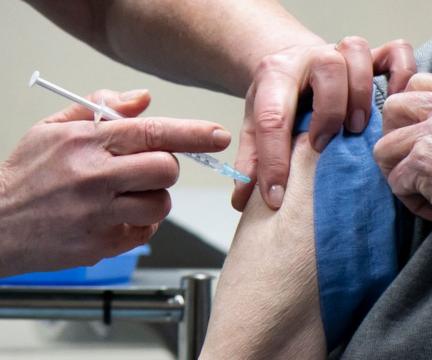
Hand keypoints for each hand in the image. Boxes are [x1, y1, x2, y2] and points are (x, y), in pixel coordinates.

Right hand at [0, 89, 230, 276]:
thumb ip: (101, 109)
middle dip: (165, 168)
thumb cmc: (27, 175)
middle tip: (145, 169)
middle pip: (166, 170)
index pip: (152, 132)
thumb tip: (143, 99)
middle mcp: (95, 177)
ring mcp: (98, 214)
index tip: (217, 135)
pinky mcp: (101, 244)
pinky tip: (116, 216)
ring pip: (161, 204)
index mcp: (86, 142)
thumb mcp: (54, 129)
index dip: (193, 134)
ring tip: (126, 196)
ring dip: (153, 198)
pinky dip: (140, 223)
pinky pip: (146, 232)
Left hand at [232, 38, 416, 209]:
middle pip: (326, 67)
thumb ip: (251, 160)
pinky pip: (396, 52)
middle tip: (324, 146)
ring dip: (362, 93)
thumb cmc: (279, 98)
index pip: (273, 117)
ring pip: (358, 53)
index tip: (277, 197)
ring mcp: (343, 53)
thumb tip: (242, 201)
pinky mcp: (372, 56)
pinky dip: (402, 74)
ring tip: (359, 129)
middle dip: (329, 111)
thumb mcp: (256, 125)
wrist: (294, 63)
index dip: (274, 161)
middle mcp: (311, 58)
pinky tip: (396, 103)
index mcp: (276, 75)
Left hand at [374, 74, 431, 359]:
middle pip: (392, 107)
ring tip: (429, 193)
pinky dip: (412, 201)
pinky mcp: (424, 160)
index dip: (409, 115)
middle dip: (394, 140)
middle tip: (414, 168)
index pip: (418, 83)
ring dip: (399, 174)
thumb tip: (422, 126)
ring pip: (383, 146)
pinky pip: (394, 180)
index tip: (419, 142)